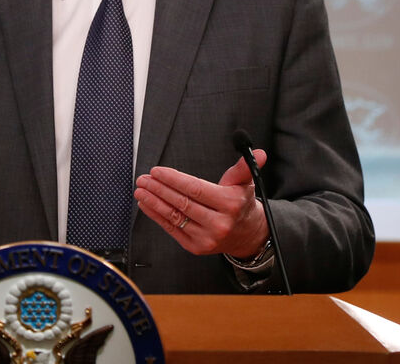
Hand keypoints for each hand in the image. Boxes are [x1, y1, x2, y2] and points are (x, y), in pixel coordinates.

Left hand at [134, 149, 269, 259]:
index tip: (157, 171)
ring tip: (141, 190)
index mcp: (230, 204)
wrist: (246, 235)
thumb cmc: (241, 204)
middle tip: (144, 178)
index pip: (196, 189)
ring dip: (154, 202)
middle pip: (182, 203)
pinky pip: (172, 229)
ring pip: (174, 216)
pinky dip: (156, 215)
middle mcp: (219, 223)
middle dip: (159, 189)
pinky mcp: (196, 247)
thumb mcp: (245, 184)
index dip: (174, 179)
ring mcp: (206, 238)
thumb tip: (259, 152)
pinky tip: (146, 204)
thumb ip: (244, 167)